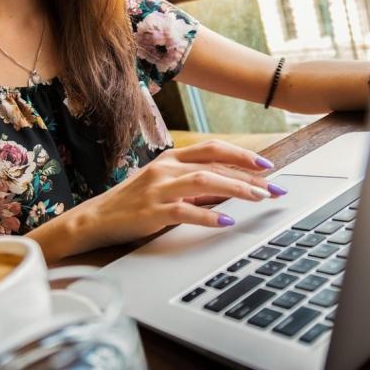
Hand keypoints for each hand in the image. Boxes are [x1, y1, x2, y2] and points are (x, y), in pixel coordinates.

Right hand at [71, 140, 287, 249]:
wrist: (95, 219)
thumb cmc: (134, 203)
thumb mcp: (164, 186)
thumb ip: (194, 183)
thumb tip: (231, 188)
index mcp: (171, 158)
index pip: (213, 149)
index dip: (242, 155)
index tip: (267, 166)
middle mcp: (166, 168)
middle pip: (215, 164)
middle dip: (249, 176)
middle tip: (274, 188)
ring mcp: (158, 189)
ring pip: (205, 181)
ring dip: (236, 189)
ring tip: (259, 198)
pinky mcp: (151, 212)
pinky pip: (185, 211)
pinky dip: (208, 215)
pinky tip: (226, 221)